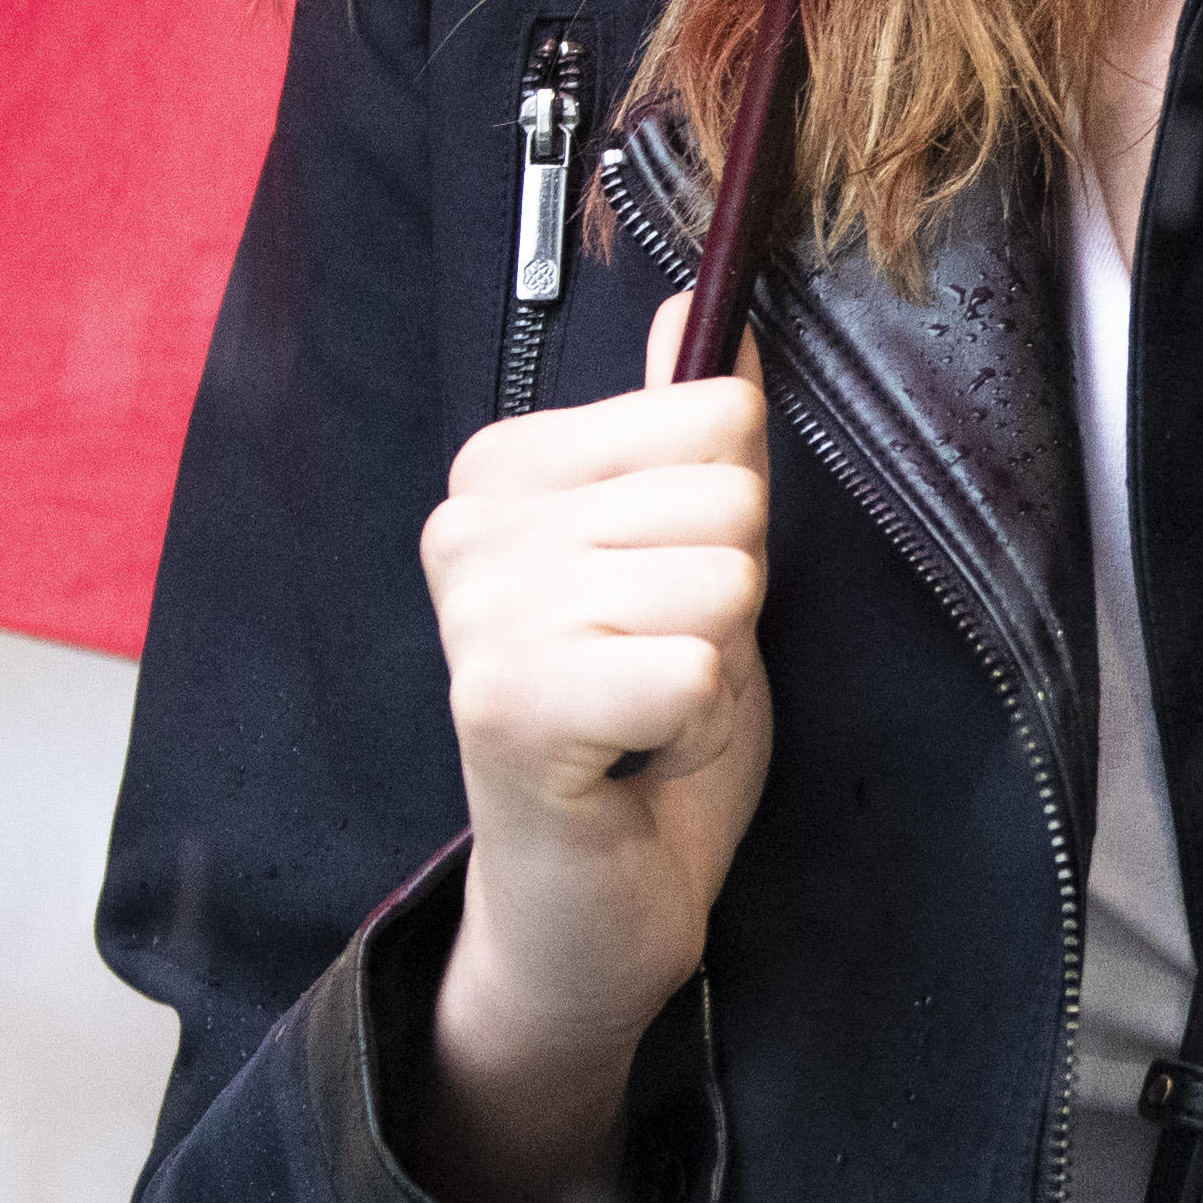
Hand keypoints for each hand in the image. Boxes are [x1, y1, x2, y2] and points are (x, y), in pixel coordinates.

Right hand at [417, 305, 773, 1202]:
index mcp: (504, 469)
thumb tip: (706, 297)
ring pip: (721, 578)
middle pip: (727, 492)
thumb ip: (692, 436)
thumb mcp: (692, 557)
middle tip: (660, 673)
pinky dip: (696, 729)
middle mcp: (469, 526)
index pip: (712, 411)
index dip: (732, 519)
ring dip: (714, 670)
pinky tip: (636, 760)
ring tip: (647, 718)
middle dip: (731, 600)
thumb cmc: (644, 729)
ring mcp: (479, 614)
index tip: (668, 598)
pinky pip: (694, 667)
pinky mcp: (507, 706)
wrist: (589, 906)